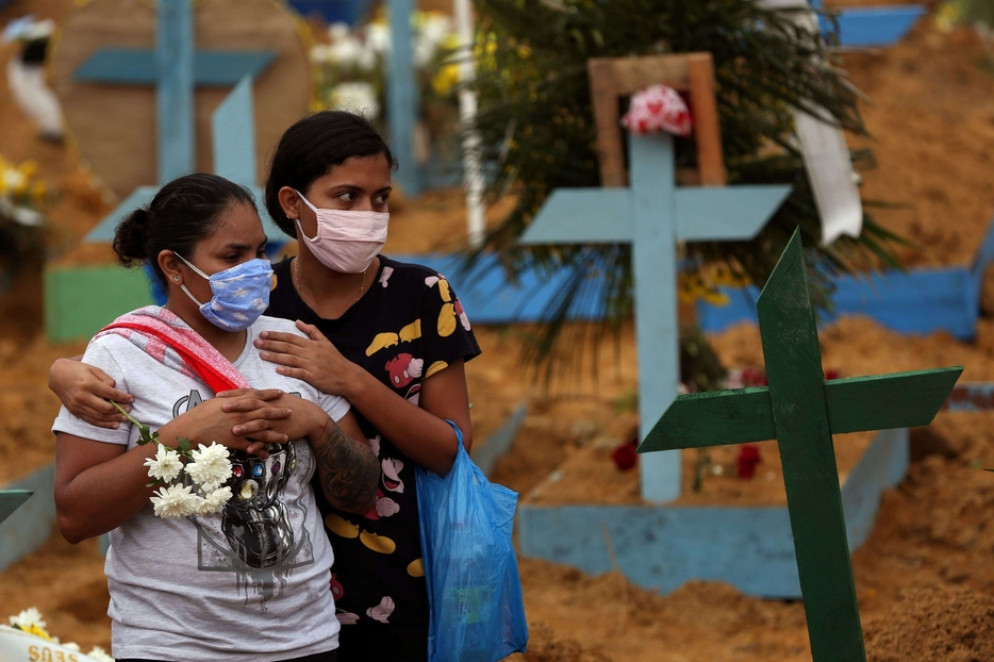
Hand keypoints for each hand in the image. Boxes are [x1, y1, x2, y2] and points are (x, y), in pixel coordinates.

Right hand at [49, 358, 132, 428]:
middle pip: (105, 408)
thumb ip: (106, 379)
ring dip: (114, 419)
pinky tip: (114, 425)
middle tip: (129, 409)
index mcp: (89, 384)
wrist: (58, 376)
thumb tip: (115, 389)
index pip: (110, 394)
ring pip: (99, 417)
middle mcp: (82, 396)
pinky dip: (104, 424)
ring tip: (125, 419)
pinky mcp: (75, 412)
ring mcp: (78, 406)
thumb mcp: (94, 369)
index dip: (123, 397)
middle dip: (120, 410)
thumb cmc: (80, 370)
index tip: (131, 399)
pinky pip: (91, 421)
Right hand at [167, 392, 293, 456]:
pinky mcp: (235, 441)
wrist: (191, 428)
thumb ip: (230, 399)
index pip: (257, 396)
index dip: (270, 394)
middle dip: (279, 413)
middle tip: (291, 412)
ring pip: (262, 431)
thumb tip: (238, 396)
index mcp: (237, 403)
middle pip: (265, 413)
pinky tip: (268, 454)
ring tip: (286, 437)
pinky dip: (260, 451)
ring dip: (275, 434)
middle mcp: (241, 415)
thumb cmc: (200, 414)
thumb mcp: (216, 402)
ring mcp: (240, 428)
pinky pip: (251, 447)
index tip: (281, 393)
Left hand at [215, 388, 326, 450]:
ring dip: (247, 427)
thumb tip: (243, 395)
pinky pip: (268, 439)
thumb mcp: (275, 398)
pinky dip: (259, 444)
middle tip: (222, 408)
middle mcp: (269, 407)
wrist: (310, 416)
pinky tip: (249, 449)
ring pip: (259, 423)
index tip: (218, 395)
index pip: (247, 393)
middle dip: (237, 406)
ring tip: (234, 430)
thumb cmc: (291, 406)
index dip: (233, 394)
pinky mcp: (280, 432)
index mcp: (266, 398)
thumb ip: (259, 397)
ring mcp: (275, 420)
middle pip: (251, 405)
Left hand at [254, 321, 359, 395]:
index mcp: (312, 344)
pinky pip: (299, 373)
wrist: (348, 376)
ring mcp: (311, 365)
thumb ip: (312, 331)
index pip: (290, 337)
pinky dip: (288, 371)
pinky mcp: (313, 377)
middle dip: (270, 344)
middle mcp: (310, 353)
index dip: (276, 335)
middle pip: (287, 346)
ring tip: (262, 354)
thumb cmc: (335, 360)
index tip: (263, 333)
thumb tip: (298, 322)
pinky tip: (278, 370)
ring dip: (275, 356)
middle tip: (256, 342)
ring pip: (290, 359)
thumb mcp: (325, 341)